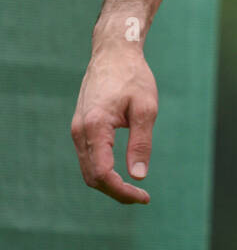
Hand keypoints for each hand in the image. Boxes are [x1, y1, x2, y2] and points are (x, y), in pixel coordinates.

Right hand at [71, 43, 157, 203]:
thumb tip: (139, 177)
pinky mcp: (80, 126)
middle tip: (142, 197)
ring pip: (88, 170)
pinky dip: (102, 171)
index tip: (144, 197)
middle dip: (116, 192)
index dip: (122, 191)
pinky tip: (121, 172)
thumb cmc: (133, 76)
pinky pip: (88, 158)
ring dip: (109, 183)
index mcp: (95, 126)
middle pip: (93, 177)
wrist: (113, 52)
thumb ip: (141, 143)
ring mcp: (77, 129)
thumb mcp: (146, 108)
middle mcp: (80, 131)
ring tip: (134, 190)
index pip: (103, 173)